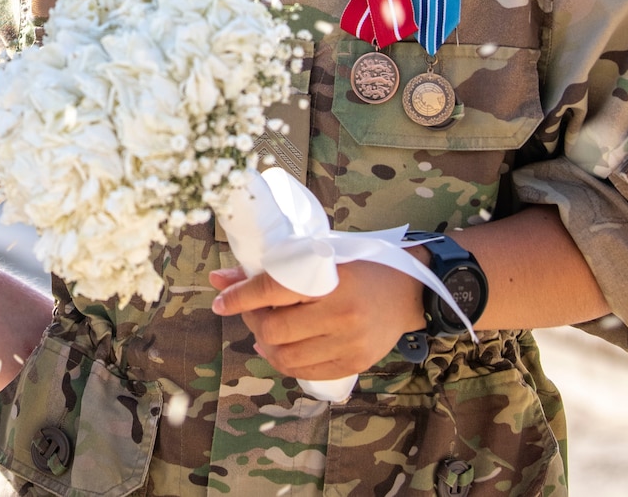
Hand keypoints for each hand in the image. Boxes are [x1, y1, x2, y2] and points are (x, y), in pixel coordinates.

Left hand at [209, 259, 424, 380]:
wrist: (408, 290)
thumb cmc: (359, 265)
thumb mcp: (319, 255)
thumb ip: (273, 268)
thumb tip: (220, 278)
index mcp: (332, 280)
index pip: (272, 289)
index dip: (239, 297)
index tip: (220, 300)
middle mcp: (342, 314)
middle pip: (274, 328)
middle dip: (252, 319)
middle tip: (251, 310)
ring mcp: (350, 343)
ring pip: (285, 356)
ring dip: (264, 343)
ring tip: (264, 328)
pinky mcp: (355, 363)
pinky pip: (305, 372)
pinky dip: (283, 361)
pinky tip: (279, 346)